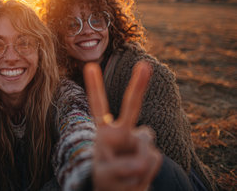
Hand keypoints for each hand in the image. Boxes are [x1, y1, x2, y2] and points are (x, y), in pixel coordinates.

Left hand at [83, 61, 161, 190]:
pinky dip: (145, 173)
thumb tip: (145, 158)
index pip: (98, 107)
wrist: (122, 190)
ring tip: (127, 175)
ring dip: (136, 167)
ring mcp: (138, 139)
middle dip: (138, 85)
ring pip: (144, 148)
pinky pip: (152, 159)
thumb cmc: (108, 180)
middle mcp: (121, 131)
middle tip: (145, 65)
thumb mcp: (106, 176)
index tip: (91, 65)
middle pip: (132, 106)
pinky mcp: (150, 150)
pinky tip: (138, 176)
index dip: (95, 87)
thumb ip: (123, 167)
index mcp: (104, 133)